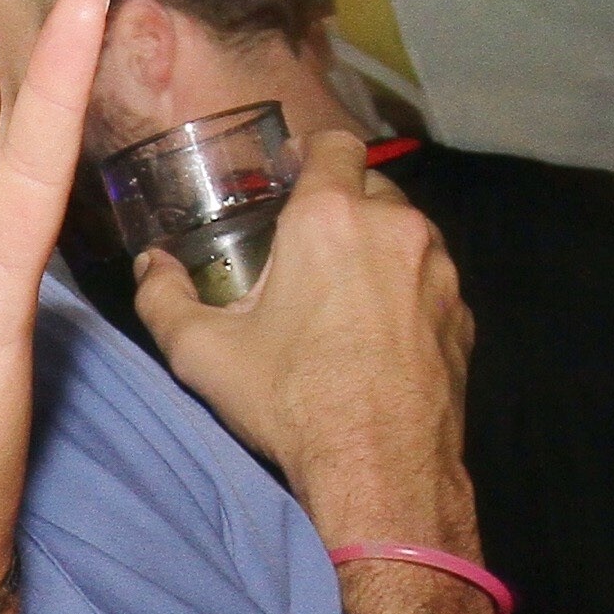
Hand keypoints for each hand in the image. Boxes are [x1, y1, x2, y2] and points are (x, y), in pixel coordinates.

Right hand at [138, 125, 475, 534]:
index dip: (313, 153)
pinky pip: (431, 281)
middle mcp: (394, 227)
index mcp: (329, 217)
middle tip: (310, 248)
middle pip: (372, 186)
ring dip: (378, 248)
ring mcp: (438, 270)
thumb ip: (163, 297)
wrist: (381, 469)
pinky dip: (408, 292)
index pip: (334, 143)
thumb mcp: (203, 354)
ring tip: (345, 294)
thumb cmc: (291, 403)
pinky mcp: (462, 314)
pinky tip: (380, 334)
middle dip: (343, 205)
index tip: (294, 174)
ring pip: (408, 233)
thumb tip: (150, 265)